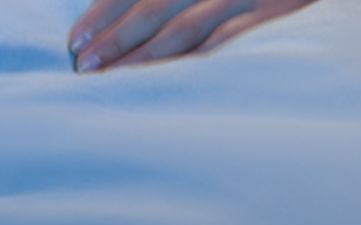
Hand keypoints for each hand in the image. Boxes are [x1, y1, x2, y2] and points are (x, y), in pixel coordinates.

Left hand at [68, 0, 317, 72]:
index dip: (104, 10)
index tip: (75, 40)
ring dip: (149, 55)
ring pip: (189, 24)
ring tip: (117, 80)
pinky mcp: (285, 10)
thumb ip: (183, 6)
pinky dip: (202, 60)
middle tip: (85, 67)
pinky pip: (235, 37)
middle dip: (118, 36)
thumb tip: (126, 32)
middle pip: (158, 3)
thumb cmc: (269, 0)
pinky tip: (174, 81)